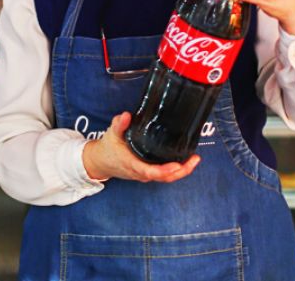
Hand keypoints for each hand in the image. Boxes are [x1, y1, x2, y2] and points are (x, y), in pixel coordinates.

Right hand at [82, 112, 200, 182]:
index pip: (150, 171)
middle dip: (181, 171)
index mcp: (132, 164)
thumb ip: (119, 125)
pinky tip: (184, 161)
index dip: (164, 170)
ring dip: (181, 171)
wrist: (100, 163)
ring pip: (165, 178)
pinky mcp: (147, 173)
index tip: (176, 165)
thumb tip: (127, 115)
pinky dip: (175, 171)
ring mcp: (144, 175)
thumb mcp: (111, 134)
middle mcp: (140, 173)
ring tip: (194, 160)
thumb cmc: (107, 149)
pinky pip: (163, 176)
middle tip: (194, 159)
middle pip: (164, 177)